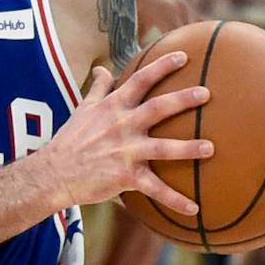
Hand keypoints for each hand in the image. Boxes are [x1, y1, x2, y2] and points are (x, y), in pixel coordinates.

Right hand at [37, 50, 211, 218]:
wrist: (53, 173)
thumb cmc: (69, 141)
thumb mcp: (82, 110)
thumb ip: (97, 89)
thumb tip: (100, 69)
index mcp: (113, 108)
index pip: (140, 80)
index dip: (162, 66)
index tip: (183, 56)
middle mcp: (122, 126)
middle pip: (158, 108)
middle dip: (183, 100)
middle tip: (206, 93)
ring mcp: (125, 151)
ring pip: (163, 148)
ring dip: (188, 148)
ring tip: (211, 148)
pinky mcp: (126, 176)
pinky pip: (155, 189)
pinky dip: (175, 200)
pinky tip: (194, 209)